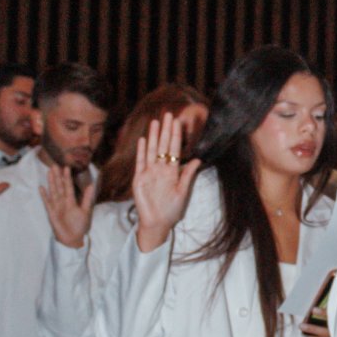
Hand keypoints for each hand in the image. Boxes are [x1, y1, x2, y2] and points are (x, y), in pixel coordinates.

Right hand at [40, 161, 94, 248]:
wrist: (73, 239)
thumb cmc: (80, 226)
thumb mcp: (85, 211)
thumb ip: (86, 198)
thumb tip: (91, 186)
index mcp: (71, 201)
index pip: (69, 187)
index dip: (67, 177)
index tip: (66, 167)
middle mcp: (63, 202)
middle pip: (59, 187)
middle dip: (57, 176)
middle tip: (55, 165)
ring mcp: (56, 206)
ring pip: (53, 192)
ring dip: (51, 182)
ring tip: (49, 172)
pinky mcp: (51, 213)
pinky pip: (47, 203)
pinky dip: (44, 196)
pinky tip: (41, 187)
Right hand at [132, 111, 201, 250]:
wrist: (156, 223)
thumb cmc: (171, 210)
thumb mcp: (182, 192)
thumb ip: (188, 175)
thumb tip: (197, 160)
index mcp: (172, 172)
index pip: (174, 149)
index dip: (176, 135)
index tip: (178, 122)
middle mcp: (160, 169)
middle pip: (162, 145)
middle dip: (165, 130)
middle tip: (168, 114)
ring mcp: (149, 172)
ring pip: (151, 150)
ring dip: (153, 136)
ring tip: (155, 122)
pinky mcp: (139, 178)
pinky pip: (140, 162)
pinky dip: (142, 151)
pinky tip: (143, 139)